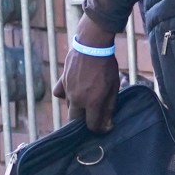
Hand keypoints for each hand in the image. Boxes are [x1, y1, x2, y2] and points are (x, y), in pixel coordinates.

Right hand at [52, 15, 119, 132]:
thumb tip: (108, 124)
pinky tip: (74, 91)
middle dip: (85, 122)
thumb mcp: (114, 88)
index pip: (92, 126)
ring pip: (69, 107)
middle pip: (76, 121)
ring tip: (88, 99)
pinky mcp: (61, 82)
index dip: (99, 129)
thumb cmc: (106, 66)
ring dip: (78, 108)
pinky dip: (66, 95)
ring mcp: (67, 90)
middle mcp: (77, 99)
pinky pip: (60, 94)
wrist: (92, 46)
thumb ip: (109, 107)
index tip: (105, 125)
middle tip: (95, 116)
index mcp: (92, 102)